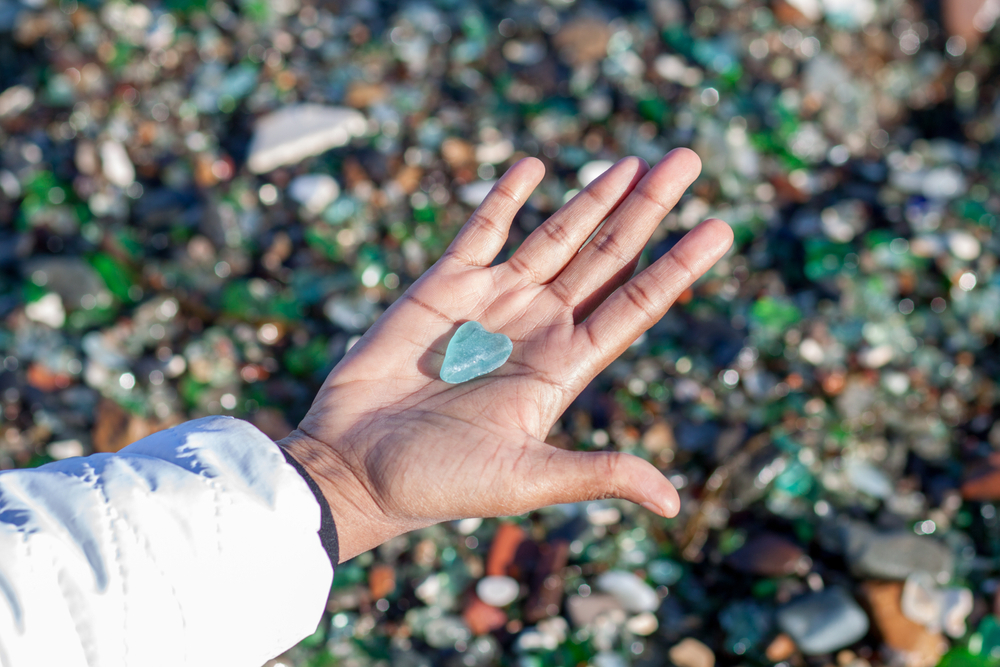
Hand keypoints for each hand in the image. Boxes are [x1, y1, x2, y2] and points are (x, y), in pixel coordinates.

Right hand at [280, 149, 732, 560]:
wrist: (353, 465)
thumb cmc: (436, 482)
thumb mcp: (523, 479)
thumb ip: (594, 474)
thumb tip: (672, 502)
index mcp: (563, 368)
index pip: (634, 305)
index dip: (677, 267)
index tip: (720, 228)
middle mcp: (537, 327)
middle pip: (607, 256)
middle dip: (648, 208)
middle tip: (688, 160)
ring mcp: (492, 301)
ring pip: (556, 235)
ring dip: (594, 195)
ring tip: (635, 160)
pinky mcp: (442, 286)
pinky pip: (483, 229)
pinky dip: (508, 197)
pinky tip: (538, 168)